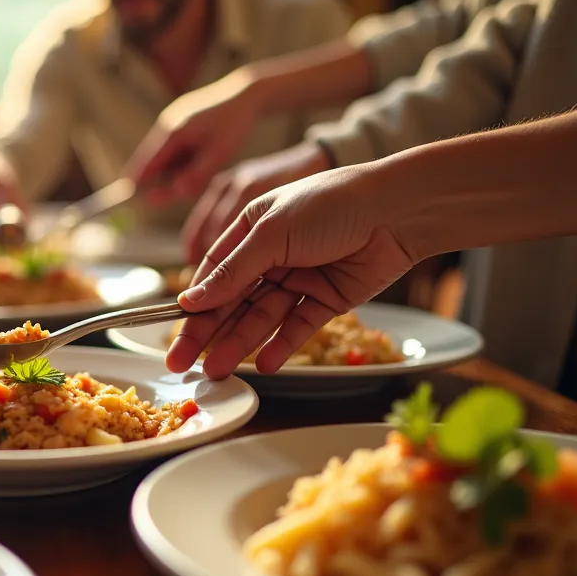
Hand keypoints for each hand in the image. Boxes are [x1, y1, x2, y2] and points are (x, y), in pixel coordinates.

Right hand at [127, 70, 265, 203]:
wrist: (246, 94)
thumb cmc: (234, 125)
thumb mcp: (219, 153)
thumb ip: (197, 174)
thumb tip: (177, 192)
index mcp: (173, 133)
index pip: (146, 164)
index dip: (137, 182)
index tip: (130, 199)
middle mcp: (167, 126)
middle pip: (151, 161)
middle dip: (156, 179)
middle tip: (164, 196)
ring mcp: (173, 123)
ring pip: (163, 156)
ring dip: (171, 170)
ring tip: (200, 168)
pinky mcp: (181, 123)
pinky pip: (173, 148)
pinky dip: (179, 160)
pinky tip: (200, 159)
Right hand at [167, 164, 417, 378]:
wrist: (400, 210)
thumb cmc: (331, 204)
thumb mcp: (272, 233)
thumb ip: (232, 272)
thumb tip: (190, 300)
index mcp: (252, 229)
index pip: (214, 273)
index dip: (195, 305)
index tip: (176, 333)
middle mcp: (273, 255)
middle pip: (233, 301)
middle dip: (208, 332)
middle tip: (182, 365)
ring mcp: (300, 278)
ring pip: (261, 318)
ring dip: (239, 344)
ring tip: (217, 371)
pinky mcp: (327, 299)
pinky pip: (298, 327)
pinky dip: (282, 346)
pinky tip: (265, 365)